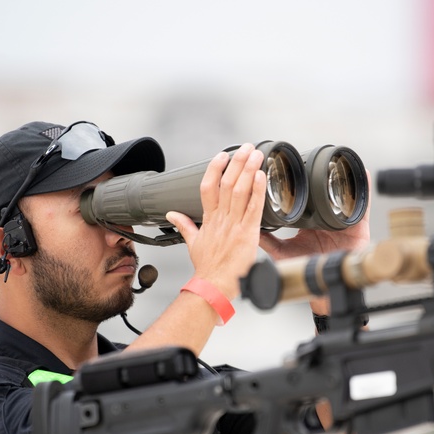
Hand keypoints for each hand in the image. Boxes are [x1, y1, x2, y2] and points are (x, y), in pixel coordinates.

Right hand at [165, 144, 266, 298]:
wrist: (214, 285)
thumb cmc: (206, 268)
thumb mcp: (192, 243)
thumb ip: (184, 226)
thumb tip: (171, 214)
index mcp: (208, 219)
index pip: (208, 187)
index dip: (215, 168)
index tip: (222, 155)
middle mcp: (220, 219)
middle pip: (227, 183)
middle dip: (237, 162)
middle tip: (247, 147)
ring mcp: (233, 225)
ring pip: (240, 191)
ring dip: (249, 170)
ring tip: (256, 155)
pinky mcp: (247, 234)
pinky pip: (253, 208)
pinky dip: (258, 191)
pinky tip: (262, 177)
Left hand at [258, 170, 371, 261]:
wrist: (326, 285)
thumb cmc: (307, 270)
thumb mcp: (283, 253)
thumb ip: (268, 240)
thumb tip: (251, 226)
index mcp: (309, 223)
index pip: (306, 198)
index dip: (302, 184)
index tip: (294, 169)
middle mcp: (327, 219)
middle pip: (326, 193)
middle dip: (324, 177)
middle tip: (318, 160)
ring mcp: (342, 222)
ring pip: (344, 195)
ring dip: (344, 180)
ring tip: (341, 163)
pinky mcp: (358, 227)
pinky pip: (363, 206)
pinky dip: (365, 190)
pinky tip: (364, 175)